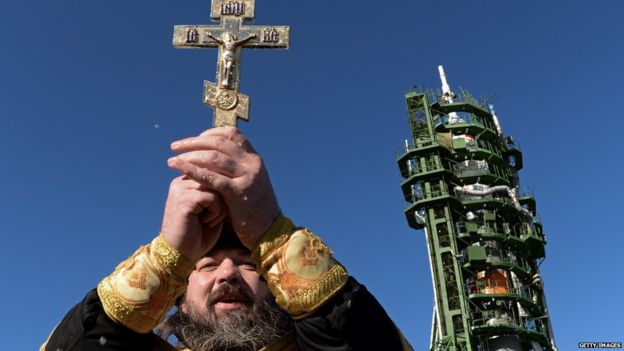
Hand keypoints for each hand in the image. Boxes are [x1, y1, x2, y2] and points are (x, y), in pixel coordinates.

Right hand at [160, 176, 226, 261]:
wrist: (181, 255)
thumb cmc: (199, 235)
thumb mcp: (211, 209)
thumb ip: (217, 192)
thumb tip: (233, 178)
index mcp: (185, 182)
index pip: (214, 173)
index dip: (223, 193)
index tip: (216, 212)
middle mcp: (180, 182)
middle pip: (216, 178)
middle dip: (222, 200)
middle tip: (213, 218)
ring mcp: (180, 189)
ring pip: (217, 187)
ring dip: (220, 207)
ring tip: (208, 221)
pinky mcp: (183, 199)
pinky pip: (213, 197)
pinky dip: (215, 212)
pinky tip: (205, 223)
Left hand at [167, 127, 279, 249]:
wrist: (271, 232)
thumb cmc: (256, 210)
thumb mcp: (250, 183)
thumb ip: (236, 170)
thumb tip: (214, 159)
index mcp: (255, 159)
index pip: (232, 134)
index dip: (211, 133)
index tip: (195, 139)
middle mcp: (252, 164)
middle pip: (219, 143)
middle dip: (194, 142)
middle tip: (175, 146)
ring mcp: (247, 177)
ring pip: (213, 158)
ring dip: (190, 155)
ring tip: (173, 159)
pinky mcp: (238, 193)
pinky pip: (211, 177)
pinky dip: (192, 170)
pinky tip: (178, 168)